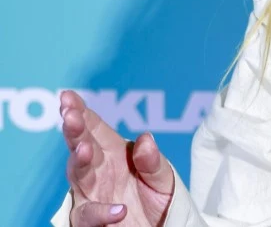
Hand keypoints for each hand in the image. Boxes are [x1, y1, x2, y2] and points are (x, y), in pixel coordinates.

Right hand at [60, 90, 174, 226]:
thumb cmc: (158, 200)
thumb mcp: (163, 178)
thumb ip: (153, 161)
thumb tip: (146, 138)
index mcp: (114, 153)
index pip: (94, 128)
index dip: (80, 111)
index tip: (67, 96)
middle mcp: (98, 170)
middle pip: (81, 146)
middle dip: (75, 130)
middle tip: (70, 116)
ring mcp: (91, 194)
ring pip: (77, 174)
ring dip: (79, 160)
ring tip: (85, 149)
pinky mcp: (89, 219)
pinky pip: (88, 214)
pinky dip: (101, 212)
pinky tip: (118, 210)